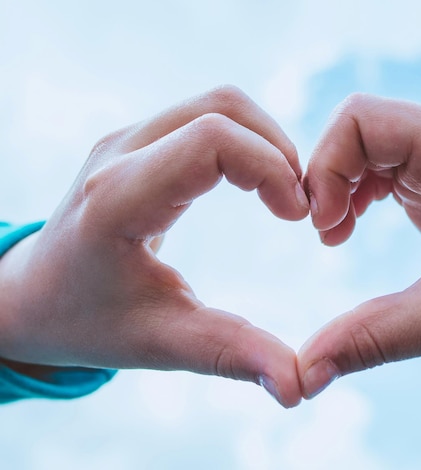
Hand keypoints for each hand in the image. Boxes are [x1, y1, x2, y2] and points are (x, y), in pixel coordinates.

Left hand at [0, 86, 308, 407]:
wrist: (30, 296)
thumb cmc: (87, 321)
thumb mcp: (160, 343)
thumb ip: (231, 355)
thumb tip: (299, 385)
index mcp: (119, 199)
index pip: (212, 141)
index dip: (272, 168)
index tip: (298, 216)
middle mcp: (120, 153)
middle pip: (223, 109)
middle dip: (278, 150)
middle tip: (300, 205)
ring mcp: (125, 140)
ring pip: (217, 105)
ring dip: (264, 141)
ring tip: (284, 195)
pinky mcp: (136, 142)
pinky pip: (203, 118)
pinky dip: (244, 141)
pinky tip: (255, 184)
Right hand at [298, 93, 420, 433]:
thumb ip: (369, 339)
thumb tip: (302, 374)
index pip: (360, 118)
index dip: (325, 164)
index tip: (321, 225)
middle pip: (359, 128)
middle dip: (326, 176)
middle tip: (323, 233)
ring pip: (369, 148)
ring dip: (339, 186)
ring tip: (335, 235)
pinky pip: (385, 171)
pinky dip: (357, 195)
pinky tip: (351, 229)